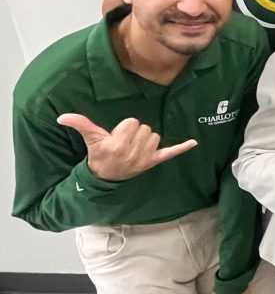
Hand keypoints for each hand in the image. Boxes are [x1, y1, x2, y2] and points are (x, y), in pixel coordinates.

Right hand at [56, 114, 197, 181]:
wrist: (105, 177)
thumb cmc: (99, 154)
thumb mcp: (90, 138)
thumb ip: (80, 124)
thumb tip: (62, 116)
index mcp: (118, 145)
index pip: (133, 122)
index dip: (126, 126)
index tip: (118, 135)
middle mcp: (133, 153)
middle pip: (146, 128)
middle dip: (136, 131)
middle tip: (126, 142)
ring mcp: (145, 158)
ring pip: (155, 135)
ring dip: (146, 138)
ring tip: (134, 147)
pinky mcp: (155, 162)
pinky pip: (171, 153)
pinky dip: (182, 148)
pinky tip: (194, 142)